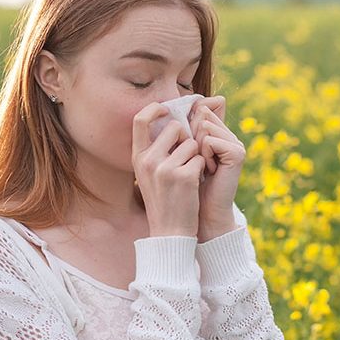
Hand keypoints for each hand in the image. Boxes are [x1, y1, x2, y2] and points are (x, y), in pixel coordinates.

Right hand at [132, 102, 205, 237]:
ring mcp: (165, 169)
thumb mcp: (150, 175)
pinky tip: (194, 184)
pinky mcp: (184, 177)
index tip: (166, 109)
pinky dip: (202, 169)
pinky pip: (201, 159)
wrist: (170, 232)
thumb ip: (156, 150)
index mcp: (138, 158)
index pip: (139, 120)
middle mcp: (148, 161)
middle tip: (187, 156)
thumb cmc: (164, 200)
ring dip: (196, 156)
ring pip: (191, 143)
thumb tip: (172, 122)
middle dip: (186, 137)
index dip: (154, 108)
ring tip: (188, 175)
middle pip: (174, 127)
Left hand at [189, 95, 245, 240]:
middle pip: (201, 116)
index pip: (201, 110)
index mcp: (219, 133)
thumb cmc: (188, 185)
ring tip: (204, 167)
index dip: (188, 128)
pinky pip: (210, 140)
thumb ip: (185, 130)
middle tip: (197, 162)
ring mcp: (235, 143)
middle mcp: (229, 135)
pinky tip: (210, 171)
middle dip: (191, 139)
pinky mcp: (237, 153)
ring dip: (196, 148)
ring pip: (204, 126)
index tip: (189, 153)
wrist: (201, 213)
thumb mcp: (183, 153)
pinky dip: (204, 155)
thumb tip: (186, 103)